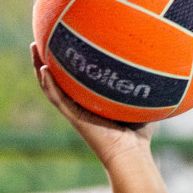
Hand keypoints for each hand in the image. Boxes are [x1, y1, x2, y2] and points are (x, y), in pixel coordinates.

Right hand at [30, 44, 153, 166]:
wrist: (131, 153)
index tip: (62, 39)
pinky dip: (49, 84)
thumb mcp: (142, 100)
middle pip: (58, 78)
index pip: (74, 76)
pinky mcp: (74, 118)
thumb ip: (143, 83)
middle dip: (47, 59)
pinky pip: (57, 99)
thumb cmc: (140, 132)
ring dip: (40, 68)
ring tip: (34, 48)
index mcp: (91, 99)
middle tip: (40, 39)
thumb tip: (158, 60)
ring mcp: (74, 110)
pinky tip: (44, 69)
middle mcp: (80, 103)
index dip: (66, 60)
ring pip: (51, 86)